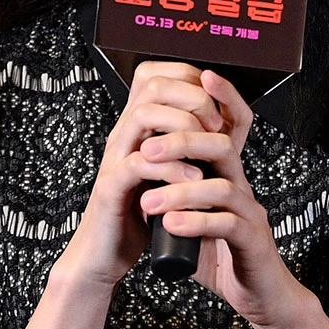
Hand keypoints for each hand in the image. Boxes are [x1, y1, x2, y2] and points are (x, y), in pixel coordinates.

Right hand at [54, 60, 224, 289]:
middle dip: (193, 99)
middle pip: (152, 86)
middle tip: (214, 126)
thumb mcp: (169, 171)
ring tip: (205, 151)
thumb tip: (222, 119)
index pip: (158, 74)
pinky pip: (138, 164)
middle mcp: (123, 134)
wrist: (106, 253)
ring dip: (182, 128)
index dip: (191, 79)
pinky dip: (171, 168)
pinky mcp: (111, 189)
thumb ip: (186, 145)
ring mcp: (115, 158)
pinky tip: (191, 179)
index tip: (215, 106)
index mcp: (137, 126)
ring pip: (143, 115)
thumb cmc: (141, 212)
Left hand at [137, 69, 310, 328]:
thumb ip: (174, 187)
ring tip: (148, 202)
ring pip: (221, 187)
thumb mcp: (193, 212)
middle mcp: (242, 186)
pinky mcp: (252, 242)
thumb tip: (139, 163)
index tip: (199, 78)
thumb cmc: (220, 253)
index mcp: (227, 174)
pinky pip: (226, 224)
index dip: (223, 98)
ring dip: (180, 190)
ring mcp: (250, 213)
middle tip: (147, 151)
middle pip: (221, 148)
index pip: (232, 125)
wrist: (258, 296)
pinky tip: (170, 225)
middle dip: (183, 142)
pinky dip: (196, 221)